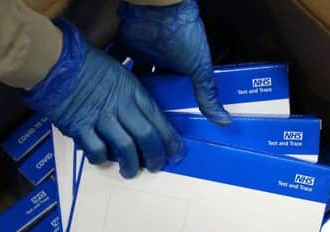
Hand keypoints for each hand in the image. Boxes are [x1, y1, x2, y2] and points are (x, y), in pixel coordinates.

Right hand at [23, 20, 184, 178]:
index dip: (170, 140)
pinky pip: (96, 151)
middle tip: (156, 167)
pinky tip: (102, 159)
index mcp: (132, 90)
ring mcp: (100, 118)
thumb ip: (130, 94)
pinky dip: (101, 159)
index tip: (175, 153)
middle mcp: (120, 106)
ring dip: (130, 165)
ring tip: (130, 172)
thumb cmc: (86, 64)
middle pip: (146, 137)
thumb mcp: (118, 72)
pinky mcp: (80, 128)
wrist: (55, 62)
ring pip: (125, 148)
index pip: (158, 119)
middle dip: (155, 157)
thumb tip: (139, 117)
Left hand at [118, 0, 230, 124]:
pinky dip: (111, 70)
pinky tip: (107, 88)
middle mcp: (158, 60)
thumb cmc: (183, 34)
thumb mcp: (199, 69)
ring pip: (132, 75)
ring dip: (127, 87)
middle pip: (150, 85)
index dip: (167, 104)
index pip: (171, 90)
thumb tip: (223, 120)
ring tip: (120, 108)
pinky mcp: (125, 45)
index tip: (160, 123)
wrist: (160, 9)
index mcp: (177, 66)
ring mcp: (141, 53)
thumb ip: (206, 94)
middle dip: (146, 98)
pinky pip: (115, 60)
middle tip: (137, 119)